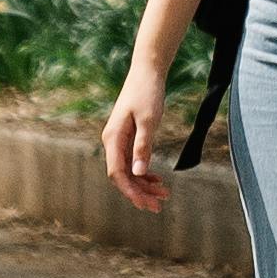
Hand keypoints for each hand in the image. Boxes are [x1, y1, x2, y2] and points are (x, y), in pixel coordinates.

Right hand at [100, 65, 173, 208]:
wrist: (147, 71)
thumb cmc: (147, 93)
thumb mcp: (148, 121)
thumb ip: (143, 146)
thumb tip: (138, 172)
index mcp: (113, 138)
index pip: (117, 173)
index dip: (130, 191)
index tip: (146, 204)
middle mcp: (112, 141)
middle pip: (122, 175)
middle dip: (139, 192)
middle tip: (158, 206)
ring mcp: (119, 140)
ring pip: (128, 170)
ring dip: (144, 184)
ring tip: (164, 195)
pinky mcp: (128, 137)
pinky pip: (133, 161)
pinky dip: (144, 172)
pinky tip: (157, 178)